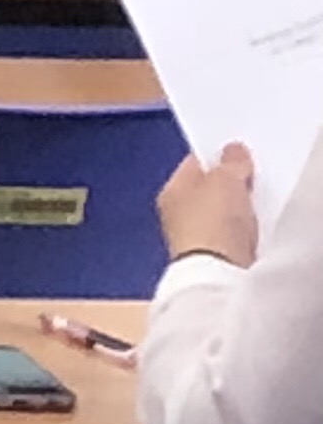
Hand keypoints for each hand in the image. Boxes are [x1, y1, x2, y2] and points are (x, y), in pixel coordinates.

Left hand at [161, 145, 261, 268]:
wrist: (218, 272)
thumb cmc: (214, 221)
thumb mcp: (225, 180)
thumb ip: (231, 162)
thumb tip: (232, 151)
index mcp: (170, 189)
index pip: (193, 164)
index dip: (217, 156)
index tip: (239, 152)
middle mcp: (174, 213)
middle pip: (206, 190)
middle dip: (227, 184)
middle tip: (251, 178)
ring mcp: (190, 237)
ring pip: (217, 213)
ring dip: (234, 208)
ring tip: (253, 203)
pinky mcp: (210, 257)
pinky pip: (228, 235)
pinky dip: (239, 230)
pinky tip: (251, 229)